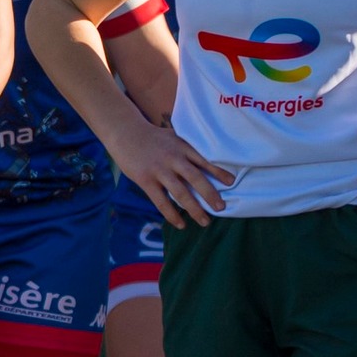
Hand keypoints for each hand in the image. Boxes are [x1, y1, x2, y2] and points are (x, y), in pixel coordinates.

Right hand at [103, 114, 231, 228]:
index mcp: (181, 147)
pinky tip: (180, 224)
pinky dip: (172, 214)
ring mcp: (159, 170)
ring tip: (205, 221)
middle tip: (221, 208)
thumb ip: (186, 148)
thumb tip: (204, 160)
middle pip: (195, 178)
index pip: (203, 161)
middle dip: (210, 194)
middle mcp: (173, 158)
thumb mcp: (172, 136)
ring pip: (180, 193)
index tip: (231, 182)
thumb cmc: (150, 136)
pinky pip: (161, 201)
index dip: (218, 172)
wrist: (125, 132)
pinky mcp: (145, 180)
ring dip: (194, 209)